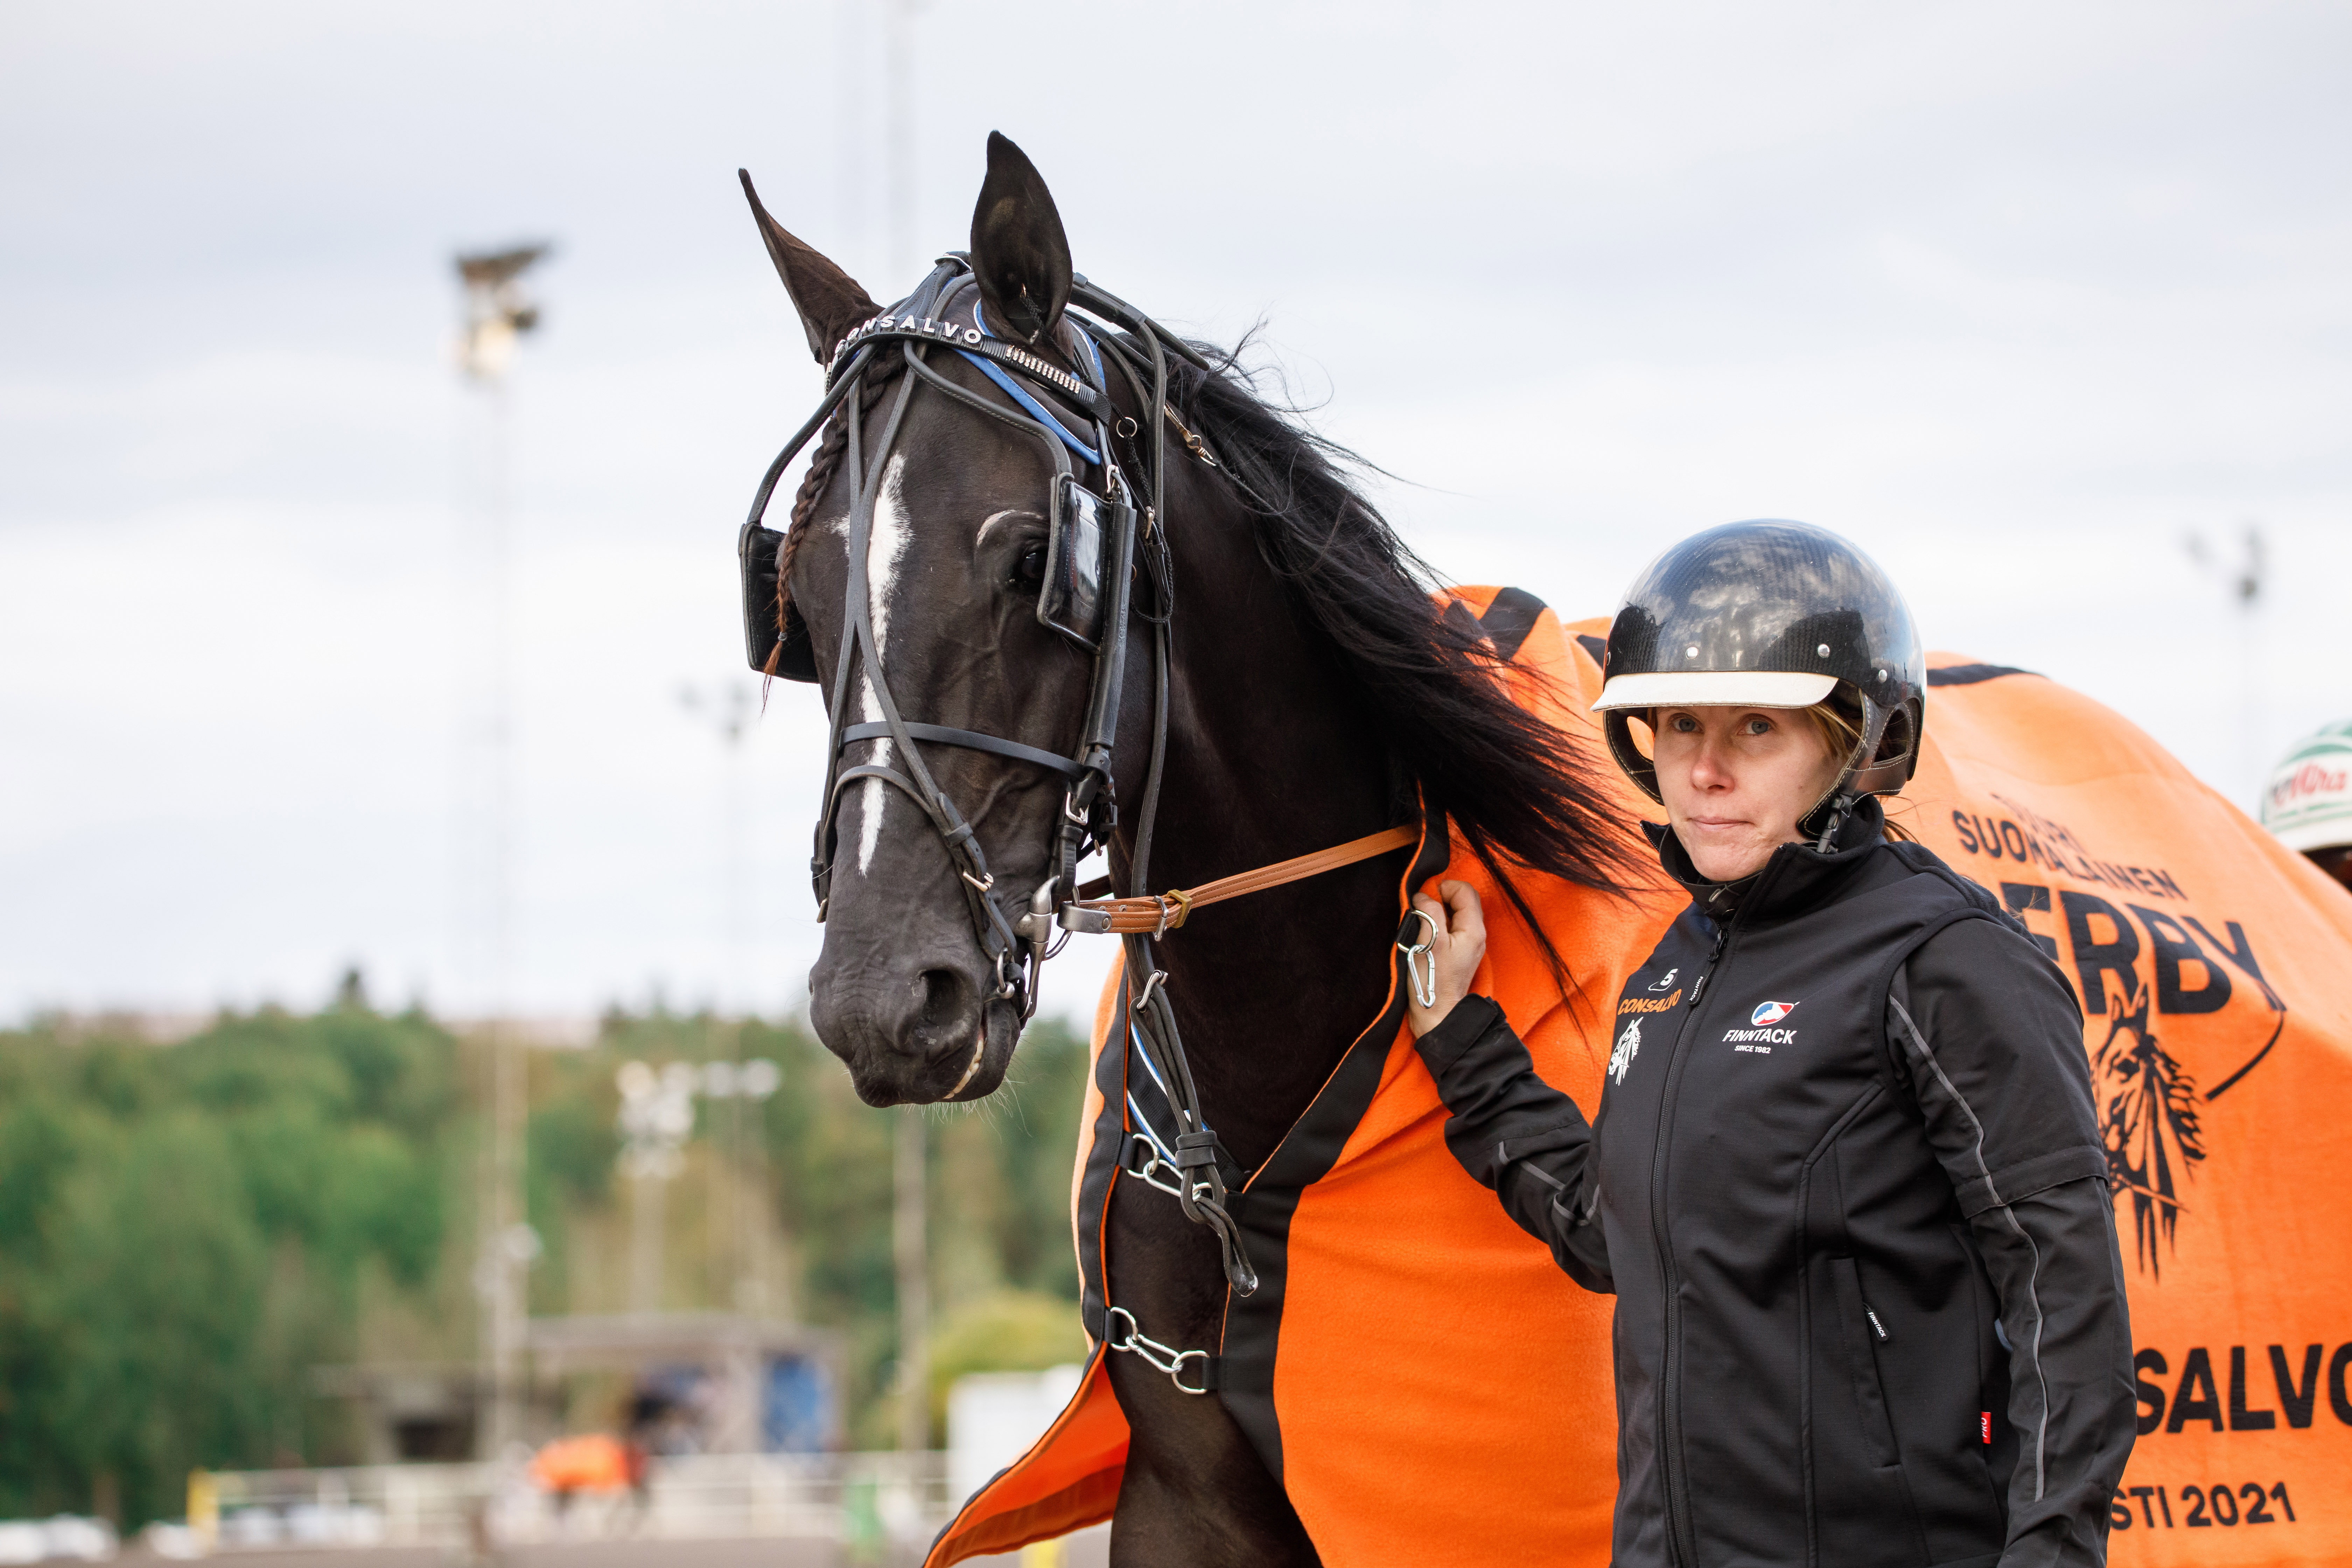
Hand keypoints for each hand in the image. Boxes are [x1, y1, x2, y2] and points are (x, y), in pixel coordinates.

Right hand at [1405, 879, 1487, 1037]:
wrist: (1437, 1013)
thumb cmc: (1432, 980)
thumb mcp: (1429, 941)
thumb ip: (1429, 913)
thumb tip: (1424, 896)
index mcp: (1473, 929)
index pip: (1465, 890)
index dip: (1444, 888)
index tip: (1425, 899)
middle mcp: (1477, 935)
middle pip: (1463, 900)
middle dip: (1442, 897)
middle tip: (1422, 908)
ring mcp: (1470, 944)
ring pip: (1457, 913)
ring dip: (1439, 911)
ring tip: (1423, 922)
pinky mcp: (1461, 952)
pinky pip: (1453, 927)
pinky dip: (1440, 923)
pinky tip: (1427, 934)